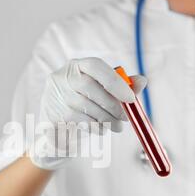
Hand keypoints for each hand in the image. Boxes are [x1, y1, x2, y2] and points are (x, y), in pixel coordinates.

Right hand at [29, 57, 146, 169]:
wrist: (59, 127)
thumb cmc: (85, 104)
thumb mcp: (103, 91)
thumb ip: (122, 86)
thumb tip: (142, 81)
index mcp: (76, 65)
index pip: (95, 66)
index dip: (115, 82)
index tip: (131, 98)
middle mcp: (61, 77)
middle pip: (89, 87)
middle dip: (112, 105)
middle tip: (125, 118)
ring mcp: (54, 96)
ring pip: (85, 108)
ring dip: (106, 120)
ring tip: (116, 126)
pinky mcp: (52, 115)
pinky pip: (78, 122)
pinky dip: (95, 128)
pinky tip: (101, 130)